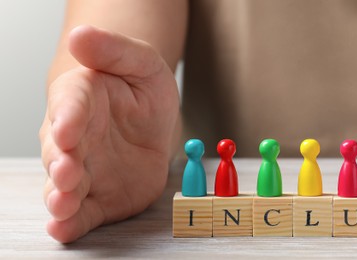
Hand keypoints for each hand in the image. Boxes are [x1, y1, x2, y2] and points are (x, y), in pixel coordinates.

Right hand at [39, 25, 179, 242]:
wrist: (149, 121)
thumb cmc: (140, 88)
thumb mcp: (141, 61)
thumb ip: (114, 49)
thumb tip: (81, 35)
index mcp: (81, 99)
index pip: (71, 106)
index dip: (68, 118)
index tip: (69, 128)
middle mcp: (73, 138)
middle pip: (61, 152)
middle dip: (63, 163)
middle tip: (68, 170)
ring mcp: (83, 171)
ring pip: (64, 186)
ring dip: (61, 197)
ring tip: (62, 203)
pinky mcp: (98, 198)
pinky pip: (81, 214)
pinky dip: (70, 224)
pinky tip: (62, 230)